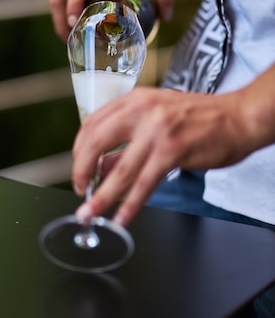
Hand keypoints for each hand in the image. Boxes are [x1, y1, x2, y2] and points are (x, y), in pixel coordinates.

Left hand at [71, 85, 262, 226]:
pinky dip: (130, 204)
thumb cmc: (200, 118)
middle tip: (80, 191)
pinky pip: (144, 184)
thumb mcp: (156, 118)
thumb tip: (99, 168)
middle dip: (81, 172)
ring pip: (118, 170)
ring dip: (101, 197)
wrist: (239, 116)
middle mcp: (141, 111)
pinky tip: (122, 217)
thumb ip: (126, 140)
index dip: (79, 151)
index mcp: (134, 100)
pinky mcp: (172, 151)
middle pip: (95, 143)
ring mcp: (156, 130)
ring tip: (90, 213)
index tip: (79, 169)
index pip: (92, 123)